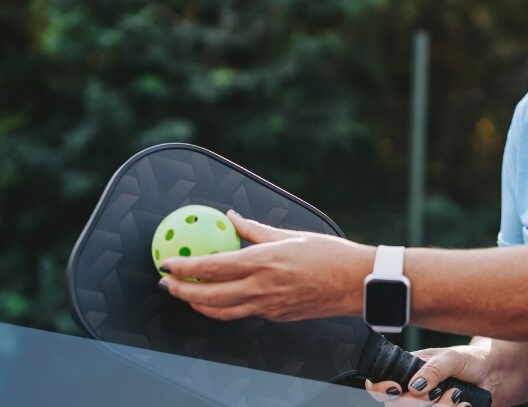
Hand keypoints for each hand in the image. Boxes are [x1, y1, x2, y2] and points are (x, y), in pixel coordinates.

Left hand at [158, 210, 371, 320]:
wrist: (356, 283)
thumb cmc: (330, 254)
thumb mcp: (291, 235)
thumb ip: (255, 229)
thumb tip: (231, 217)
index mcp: (264, 262)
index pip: (212, 267)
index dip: (184, 267)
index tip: (166, 262)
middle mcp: (262, 287)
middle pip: (208, 296)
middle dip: (181, 291)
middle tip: (167, 283)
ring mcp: (268, 306)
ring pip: (221, 312)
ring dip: (198, 305)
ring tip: (187, 295)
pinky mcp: (276, 316)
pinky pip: (242, 313)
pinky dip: (224, 307)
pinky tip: (220, 298)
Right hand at [365, 345, 489, 406]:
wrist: (495, 375)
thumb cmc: (473, 360)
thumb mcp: (453, 357)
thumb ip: (434, 368)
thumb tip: (414, 385)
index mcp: (410, 371)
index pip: (382, 384)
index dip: (382, 389)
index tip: (396, 389)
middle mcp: (414, 391)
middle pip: (397, 405)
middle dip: (419, 402)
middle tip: (442, 392)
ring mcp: (427, 405)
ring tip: (457, 396)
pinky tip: (462, 405)